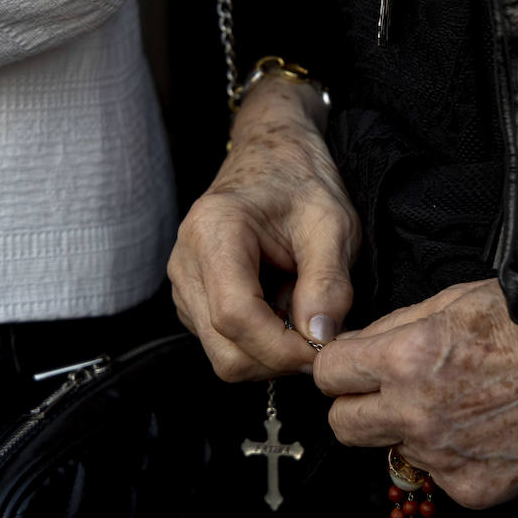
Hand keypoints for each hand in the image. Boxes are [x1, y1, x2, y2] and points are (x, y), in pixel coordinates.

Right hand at [168, 79, 360, 380]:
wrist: (272, 158)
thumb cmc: (302, 183)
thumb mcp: (333, 224)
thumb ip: (329, 282)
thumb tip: (320, 337)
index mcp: (214, 232)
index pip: (236, 317)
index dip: (283, 348)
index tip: (324, 347)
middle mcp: (185, 261)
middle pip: (225, 350)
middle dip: (279, 359)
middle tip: (322, 339)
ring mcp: (183, 285)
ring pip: (223, 357)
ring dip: (271, 354)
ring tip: (300, 312)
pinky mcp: (192, 302)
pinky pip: (223, 346)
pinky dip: (260, 345)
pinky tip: (282, 310)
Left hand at [313, 277, 517, 507]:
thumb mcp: (457, 300)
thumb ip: (396, 326)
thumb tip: (355, 344)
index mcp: (406, 358)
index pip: (328, 375)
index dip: (338, 368)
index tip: (352, 366)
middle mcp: (415, 413)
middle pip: (341, 425)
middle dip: (354, 407)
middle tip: (384, 394)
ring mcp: (442, 457)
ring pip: (392, 450)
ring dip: (408, 431)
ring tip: (456, 406)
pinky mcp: (470, 490)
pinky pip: (438, 474)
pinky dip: (452, 456)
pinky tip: (485, 432)